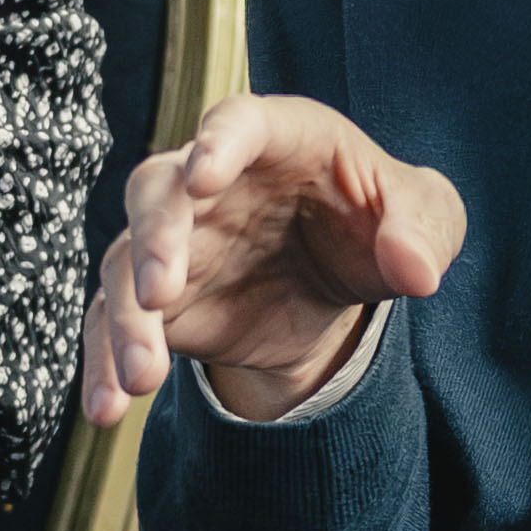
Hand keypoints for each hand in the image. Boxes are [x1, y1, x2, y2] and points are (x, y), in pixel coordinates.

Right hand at [81, 93, 466, 422]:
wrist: (341, 278)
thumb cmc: (379, 218)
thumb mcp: (426, 215)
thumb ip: (424, 230)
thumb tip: (416, 270)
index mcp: (278, 137)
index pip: (238, 123)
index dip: (218, 145)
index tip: (203, 178)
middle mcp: (207, 180)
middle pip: (158, 191)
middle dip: (156, 238)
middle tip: (161, 292)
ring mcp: (175, 239)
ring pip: (126, 265)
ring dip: (126, 319)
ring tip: (141, 377)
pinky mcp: (157, 298)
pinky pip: (115, 323)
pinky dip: (104, 363)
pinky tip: (107, 407)